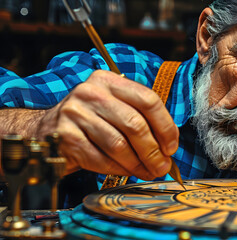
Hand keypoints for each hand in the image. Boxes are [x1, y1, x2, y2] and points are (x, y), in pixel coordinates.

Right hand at [36, 70, 179, 179]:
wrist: (47, 129)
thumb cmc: (91, 121)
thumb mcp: (115, 108)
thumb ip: (140, 119)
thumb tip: (168, 148)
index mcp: (109, 81)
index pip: (148, 100)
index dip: (165, 126)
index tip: (171, 147)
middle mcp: (92, 92)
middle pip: (135, 124)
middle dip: (153, 151)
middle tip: (162, 167)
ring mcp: (75, 112)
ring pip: (118, 144)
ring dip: (137, 164)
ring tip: (147, 172)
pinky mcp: (64, 136)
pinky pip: (100, 158)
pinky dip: (118, 169)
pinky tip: (126, 172)